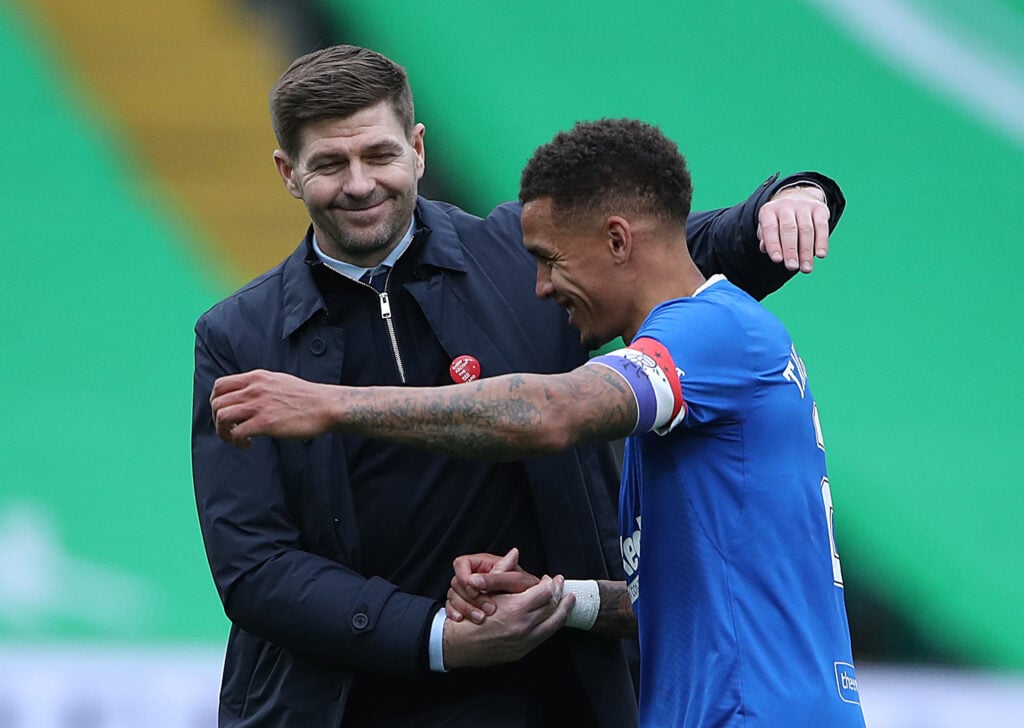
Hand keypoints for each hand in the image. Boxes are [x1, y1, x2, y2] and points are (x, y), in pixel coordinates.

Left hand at [210, 369, 336, 446]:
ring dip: (223, 432)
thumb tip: (248, 394)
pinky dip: (237, 441)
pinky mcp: (265, 423)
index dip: (216, 402)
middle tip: (229, 430)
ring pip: (222, 417)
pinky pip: (237, 433)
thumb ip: (261, 385)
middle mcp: (254, 389)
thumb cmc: (307, 397)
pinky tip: (248, 444)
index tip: (224, 413)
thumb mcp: (279, 381)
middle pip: (217, 403)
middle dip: (217, 420)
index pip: (220, 385)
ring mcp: (259, 405)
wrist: (326, 407)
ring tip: (235, 439)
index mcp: (257, 377)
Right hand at [441, 575, 573, 668]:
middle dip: (560, 595)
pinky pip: (545, 636)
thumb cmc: (469, 615)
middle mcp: (524, 626)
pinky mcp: (523, 651)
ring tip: (568, 601)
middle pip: (553, 607)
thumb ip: (503, 571)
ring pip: (553, 624)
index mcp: (516, 609)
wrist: (458, 645)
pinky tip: (553, 617)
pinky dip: (552, 624)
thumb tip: (514, 552)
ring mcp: (525, 641)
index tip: (551, 578)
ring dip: (563, 610)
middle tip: (562, 586)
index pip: (545, 592)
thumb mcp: (486, 590)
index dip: (550, 583)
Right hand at [446, 548, 539, 622]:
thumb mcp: (515, 580)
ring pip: (453, 595)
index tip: (477, 591)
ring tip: (482, 618)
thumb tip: (485, 571)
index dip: (464, 578)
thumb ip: (502, 574)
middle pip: (456, 582)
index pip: (461, 564)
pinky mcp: (463, 603)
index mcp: (482, 563)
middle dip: (470, 598)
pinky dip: (454, 613)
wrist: (525, 608)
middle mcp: (472, 575)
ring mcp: (466, 590)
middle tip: (489, 609)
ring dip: (465, 608)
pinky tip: (462, 619)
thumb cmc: (522, 589)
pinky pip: (450, 606)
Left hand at [757, 184, 829, 272]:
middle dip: (790, 250)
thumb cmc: (779, 222)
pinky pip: (822, 226)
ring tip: (806, 268)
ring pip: (806, 229)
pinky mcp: (820, 208)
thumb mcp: (768, 228)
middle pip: (789, 229)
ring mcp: (803, 205)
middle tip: (792, 267)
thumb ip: (766, 239)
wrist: (797, 199)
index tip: (777, 260)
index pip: (770, 228)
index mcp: (769, 211)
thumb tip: (764, 248)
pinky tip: (820, 255)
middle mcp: (786, 205)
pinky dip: (822, 241)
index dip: (773, 244)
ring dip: (806, 251)